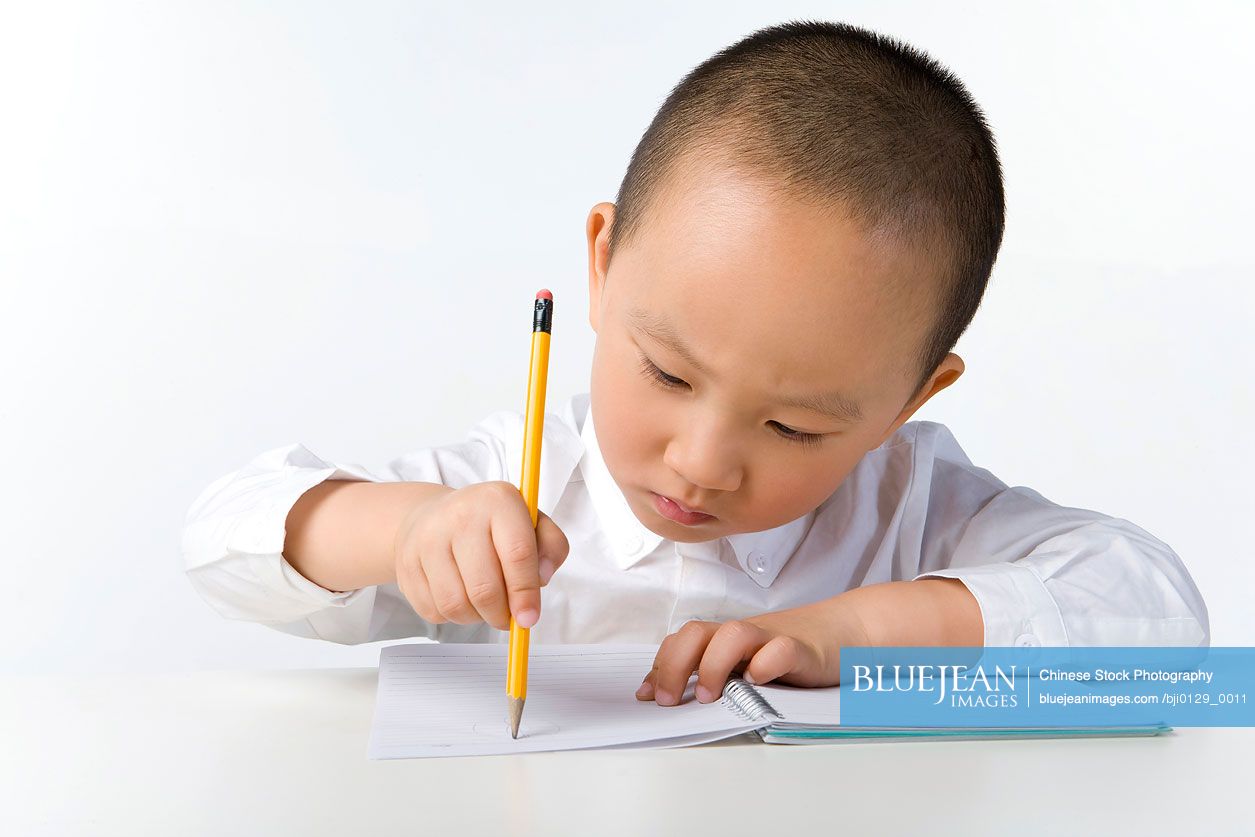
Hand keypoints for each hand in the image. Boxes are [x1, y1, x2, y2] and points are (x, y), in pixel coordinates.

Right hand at [391, 481, 568, 630]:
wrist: (433, 514)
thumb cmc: (492, 524)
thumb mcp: (531, 522)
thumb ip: (551, 547)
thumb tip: (540, 579)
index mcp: (498, 500)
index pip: (517, 554)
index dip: (525, 593)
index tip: (529, 618)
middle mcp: (460, 514)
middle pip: (484, 588)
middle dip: (501, 614)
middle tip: (508, 617)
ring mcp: (427, 539)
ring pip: (456, 604)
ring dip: (476, 617)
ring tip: (484, 605)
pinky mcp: (406, 564)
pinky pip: (433, 610)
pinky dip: (452, 616)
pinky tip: (460, 596)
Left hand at [635, 600, 869, 705]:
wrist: (846, 630)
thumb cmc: (793, 651)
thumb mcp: (750, 662)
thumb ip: (718, 673)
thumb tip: (674, 696)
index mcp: (727, 640)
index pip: (682, 642)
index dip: (660, 666)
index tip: (647, 695)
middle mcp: (744, 635)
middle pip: (696, 633)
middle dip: (674, 665)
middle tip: (669, 700)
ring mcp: (772, 638)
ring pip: (732, 635)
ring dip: (713, 665)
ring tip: (708, 697)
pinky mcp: (802, 649)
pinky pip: (781, 650)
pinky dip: (766, 664)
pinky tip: (758, 682)